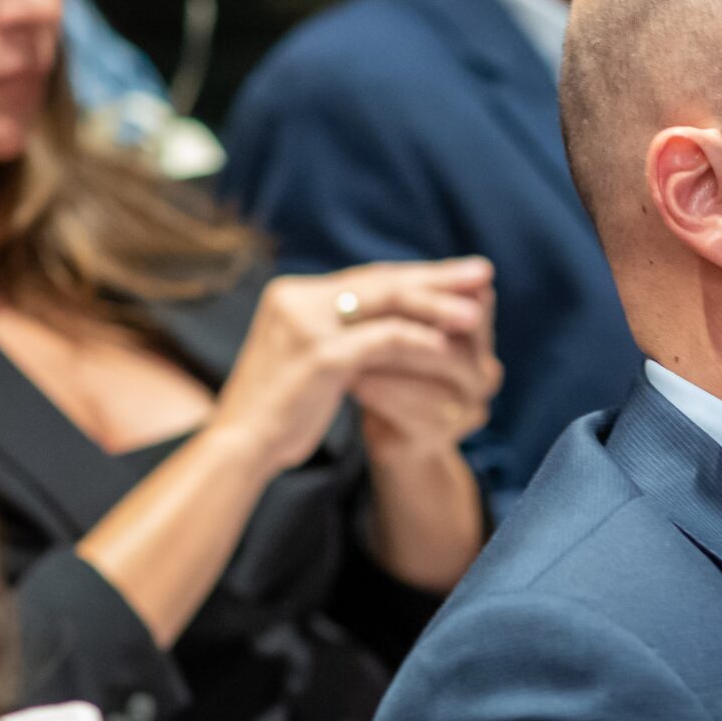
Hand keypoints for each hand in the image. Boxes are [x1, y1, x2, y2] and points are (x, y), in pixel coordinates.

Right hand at [206, 258, 492, 476]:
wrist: (238, 448)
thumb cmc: (276, 412)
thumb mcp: (305, 360)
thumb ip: (337, 333)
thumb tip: (389, 322)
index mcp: (291, 295)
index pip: (365, 278)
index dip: (414, 276)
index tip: (456, 275)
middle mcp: (296, 298)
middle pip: (381, 281)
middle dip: (436, 277)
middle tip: (483, 272)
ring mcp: (305, 323)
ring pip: (387, 303)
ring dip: (437, 306)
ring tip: (477, 312)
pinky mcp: (319, 354)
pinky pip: (384, 340)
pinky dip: (419, 341)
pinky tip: (448, 349)